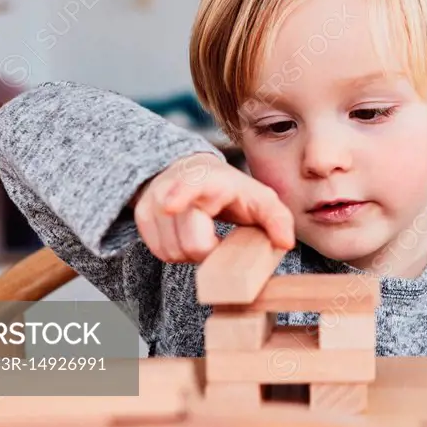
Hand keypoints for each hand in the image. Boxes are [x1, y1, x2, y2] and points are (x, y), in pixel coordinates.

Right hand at [132, 152, 293, 262]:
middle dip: (210, 250)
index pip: (189, 186)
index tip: (170, 205)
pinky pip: (159, 252)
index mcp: (207, 179)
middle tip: (219, 237)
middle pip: (190, 244)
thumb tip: (285, 243)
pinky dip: (176, 251)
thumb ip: (278, 219)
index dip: (179, 196)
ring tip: (204, 234)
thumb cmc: (231, 190)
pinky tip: (187, 235)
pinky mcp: (141, 215)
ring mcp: (153, 200)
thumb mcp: (261, 199)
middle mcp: (174, 186)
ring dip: (192, 253)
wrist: (193, 172)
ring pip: (173, 252)